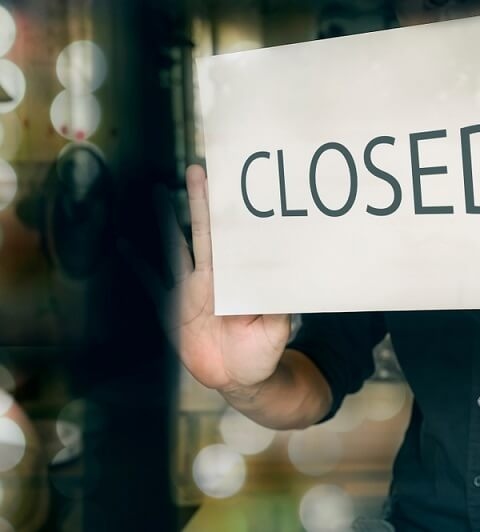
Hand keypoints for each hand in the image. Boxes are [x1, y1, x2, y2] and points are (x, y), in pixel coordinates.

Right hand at [124, 166, 289, 391]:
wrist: (239, 378)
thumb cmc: (262, 352)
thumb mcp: (276, 329)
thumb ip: (276, 305)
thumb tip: (283, 276)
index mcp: (239, 280)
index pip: (236, 241)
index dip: (235, 216)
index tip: (236, 186)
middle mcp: (213, 278)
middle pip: (205, 234)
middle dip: (201, 203)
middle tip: (198, 170)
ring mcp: (190, 291)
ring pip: (175, 249)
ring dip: (164, 222)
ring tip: (155, 191)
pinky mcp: (171, 309)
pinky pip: (151, 283)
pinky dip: (137, 265)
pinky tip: (123, 244)